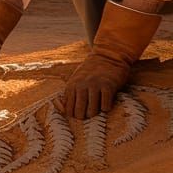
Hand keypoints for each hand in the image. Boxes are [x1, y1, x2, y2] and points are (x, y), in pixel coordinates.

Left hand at [59, 0, 161, 118]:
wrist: (109, 55)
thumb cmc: (92, 71)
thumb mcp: (76, 78)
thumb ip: (70, 92)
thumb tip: (62, 109)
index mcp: (72, 85)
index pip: (68, 109)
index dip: (74, 115)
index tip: (80, 113)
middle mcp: (82, 86)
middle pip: (79, 113)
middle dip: (84, 117)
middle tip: (89, 114)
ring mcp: (95, 86)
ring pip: (92, 111)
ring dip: (95, 114)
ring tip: (97, 110)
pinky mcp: (108, 86)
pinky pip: (105, 106)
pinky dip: (106, 108)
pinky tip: (106, 103)